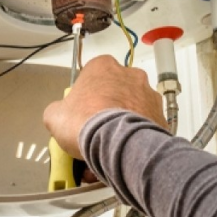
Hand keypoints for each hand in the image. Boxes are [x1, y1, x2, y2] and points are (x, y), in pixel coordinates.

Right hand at [43, 55, 166, 159]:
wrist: (117, 144)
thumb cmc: (85, 122)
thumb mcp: (54, 115)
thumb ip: (58, 110)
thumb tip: (61, 115)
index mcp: (103, 66)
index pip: (92, 76)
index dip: (85, 96)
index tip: (81, 113)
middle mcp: (130, 74)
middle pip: (116, 91)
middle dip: (107, 108)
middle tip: (96, 130)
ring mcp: (149, 94)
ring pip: (133, 108)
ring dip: (123, 122)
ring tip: (110, 145)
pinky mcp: (162, 115)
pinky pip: (146, 125)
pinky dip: (137, 135)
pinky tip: (124, 150)